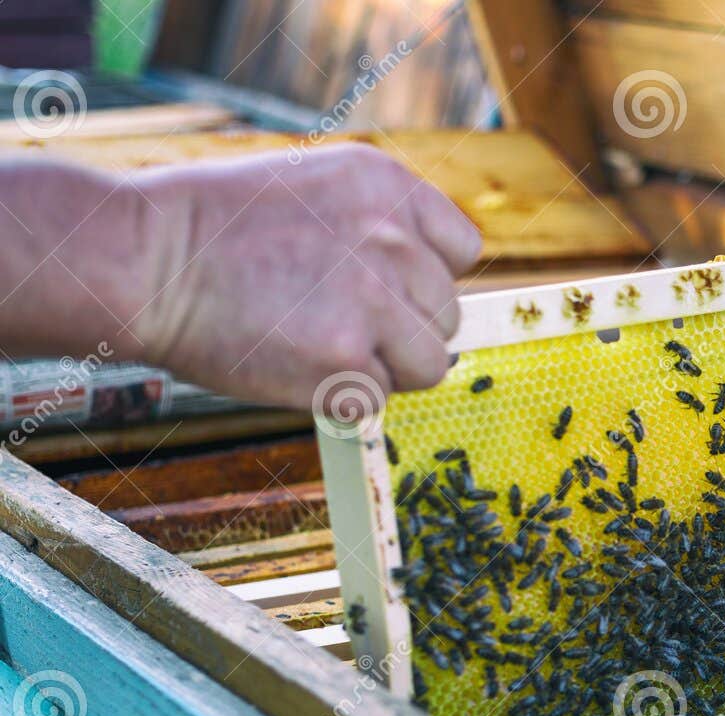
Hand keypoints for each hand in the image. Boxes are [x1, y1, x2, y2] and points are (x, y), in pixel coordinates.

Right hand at [128, 143, 481, 411]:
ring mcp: (375, 302)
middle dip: (401, 329)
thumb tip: (428, 288)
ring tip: (317, 343)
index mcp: (388, 187)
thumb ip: (380, 228)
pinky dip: (341, 397)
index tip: (385, 289)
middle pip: (445, 315)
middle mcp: (394, 240)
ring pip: (428, 364)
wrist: (144, 259)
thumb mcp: (314, 189)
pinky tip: (292, 362)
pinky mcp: (347, 361)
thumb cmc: (216, 229)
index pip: (461, 251)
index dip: (425, 280)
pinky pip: (377, 399)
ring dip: (382, 367)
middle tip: (331, 320)